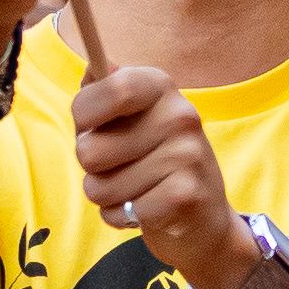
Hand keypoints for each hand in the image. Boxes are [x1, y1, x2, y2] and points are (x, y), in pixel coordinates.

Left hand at [72, 67, 257, 288]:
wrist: (204, 220)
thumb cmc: (155, 162)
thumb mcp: (133, 120)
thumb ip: (108, 92)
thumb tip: (92, 68)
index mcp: (161, 87)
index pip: (111, 88)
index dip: (84, 114)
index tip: (91, 126)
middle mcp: (180, 115)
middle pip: (89, 150)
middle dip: (91, 169)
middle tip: (120, 168)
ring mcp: (187, 155)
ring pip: (99, 187)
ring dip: (107, 197)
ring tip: (135, 191)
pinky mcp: (185, 195)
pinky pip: (120, 211)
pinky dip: (122, 218)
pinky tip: (146, 211)